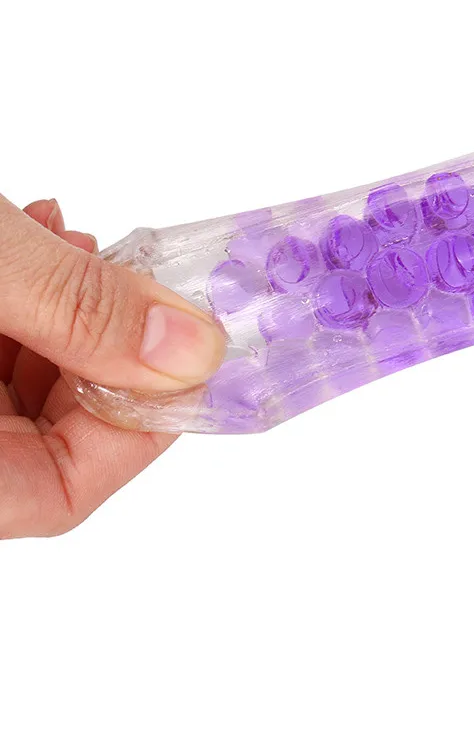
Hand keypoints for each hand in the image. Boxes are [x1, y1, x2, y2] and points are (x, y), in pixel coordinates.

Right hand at [0, 197, 224, 538]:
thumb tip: (191, 349)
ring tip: (77, 245)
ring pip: (25, 382)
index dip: (138, 430)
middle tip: (137, 285)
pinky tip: (41, 237)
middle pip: (48, 432)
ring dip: (73, 312)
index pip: (56, 492)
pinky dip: (31, 299)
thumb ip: (77, 310)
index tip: (188, 361)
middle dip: (108, 348)